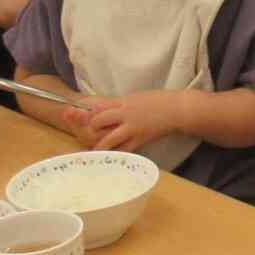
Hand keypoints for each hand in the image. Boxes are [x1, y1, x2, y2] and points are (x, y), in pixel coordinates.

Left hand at [63, 90, 189, 153]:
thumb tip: (99, 109)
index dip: (85, 113)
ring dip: (98, 145)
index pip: (98, 107)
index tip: (76, 116)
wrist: (178, 110)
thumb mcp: (136, 98)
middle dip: (89, 128)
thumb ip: (118, 104)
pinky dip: (114, 154)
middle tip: (84, 134)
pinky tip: (109, 157)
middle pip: (98, 121)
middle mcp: (125, 114)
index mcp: (124, 102)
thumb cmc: (158, 101)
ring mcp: (132, 128)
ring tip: (92, 152)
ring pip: (108, 139)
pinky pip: (123, 150)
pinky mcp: (140, 140)